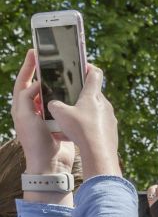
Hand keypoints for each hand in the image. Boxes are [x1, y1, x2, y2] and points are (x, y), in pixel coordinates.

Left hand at [9, 50, 74, 174]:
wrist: (49, 163)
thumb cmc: (35, 141)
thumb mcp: (26, 116)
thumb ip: (28, 97)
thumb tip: (38, 83)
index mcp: (22, 106)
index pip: (23, 81)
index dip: (28, 67)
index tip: (34, 53)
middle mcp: (33, 109)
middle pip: (38, 85)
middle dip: (43, 71)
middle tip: (51, 58)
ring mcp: (47, 116)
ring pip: (53, 94)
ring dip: (58, 84)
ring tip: (65, 72)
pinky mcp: (60, 122)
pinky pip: (64, 105)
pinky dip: (68, 97)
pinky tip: (75, 90)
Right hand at [46, 62, 120, 178]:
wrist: (99, 152)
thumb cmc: (80, 129)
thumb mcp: (60, 114)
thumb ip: (54, 105)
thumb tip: (53, 104)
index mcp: (93, 95)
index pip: (95, 74)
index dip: (88, 67)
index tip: (82, 66)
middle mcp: (105, 105)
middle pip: (92, 95)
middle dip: (79, 96)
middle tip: (67, 100)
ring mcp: (110, 118)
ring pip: (93, 112)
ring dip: (80, 115)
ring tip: (67, 123)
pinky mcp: (111, 131)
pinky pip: (96, 126)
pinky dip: (85, 128)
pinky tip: (73, 137)